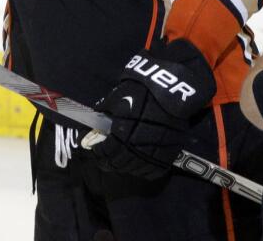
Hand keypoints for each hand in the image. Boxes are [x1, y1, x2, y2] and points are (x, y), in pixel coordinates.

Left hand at [87, 38, 215, 179]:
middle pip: (120, 164)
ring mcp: (153, 152)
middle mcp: (136, 147)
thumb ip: (104, 113)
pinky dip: (145, 171)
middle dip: (110, 163)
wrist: (169, 92)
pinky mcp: (168, 154)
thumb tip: (94, 120)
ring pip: (136, 170)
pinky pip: (154, 170)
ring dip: (126, 168)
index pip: (106, 153)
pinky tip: (139, 166)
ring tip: (121, 164)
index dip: (99, 154)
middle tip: (106, 161)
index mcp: (121, 134)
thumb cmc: (139, 93)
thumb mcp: (115, 100)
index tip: (96, 152)